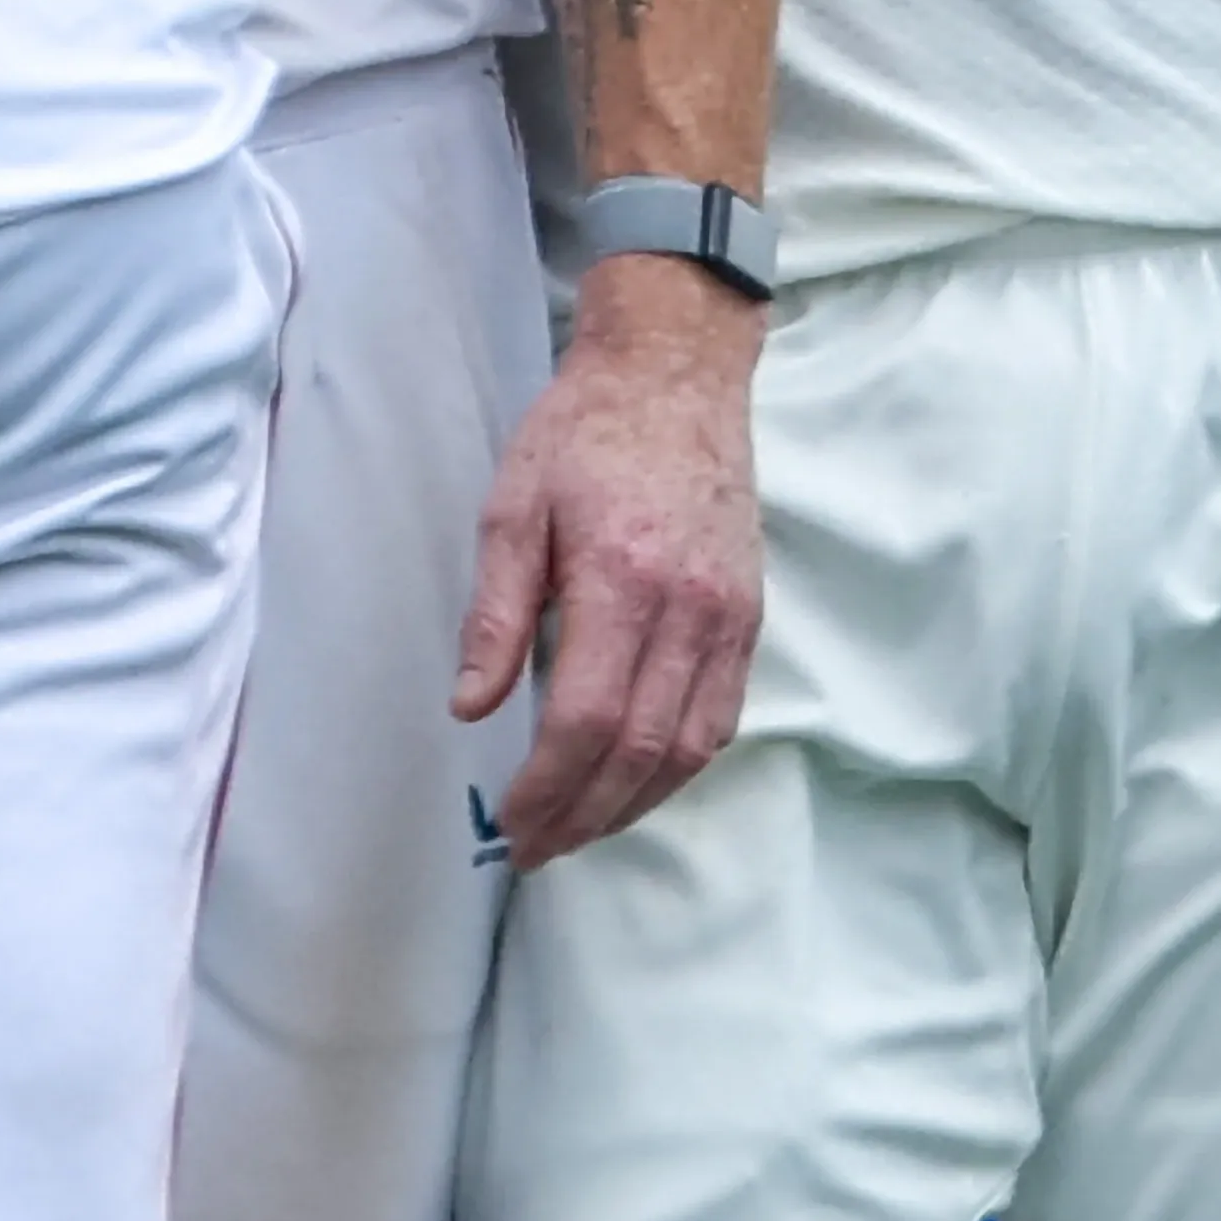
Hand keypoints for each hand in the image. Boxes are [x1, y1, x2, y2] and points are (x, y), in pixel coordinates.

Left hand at [451, 253, 765, 867]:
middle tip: (537, 849)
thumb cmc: (584, 431)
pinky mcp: (750, 614)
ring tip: (582, 830)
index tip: (510, 822)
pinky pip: (723, 715)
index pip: (587, 717)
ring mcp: (730, 614)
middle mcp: (688, 606)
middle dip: (584, 813)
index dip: (547, 786)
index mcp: (622, 577)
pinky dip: (680, 764)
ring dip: (634, 804)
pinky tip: (640, 782)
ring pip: (690, 746)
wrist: (678, 371)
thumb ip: (496, 613)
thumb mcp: (513, 506)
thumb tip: (470, 708)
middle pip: (640, 747)